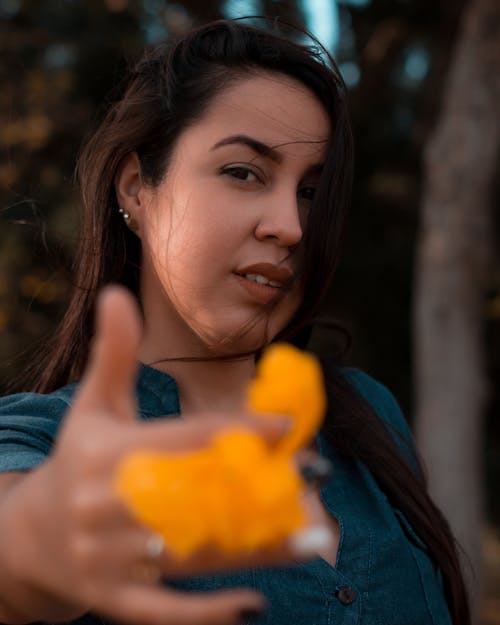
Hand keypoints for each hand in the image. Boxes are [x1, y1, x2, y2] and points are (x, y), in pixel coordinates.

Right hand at [2, 287, 330, 624]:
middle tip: (311, 481)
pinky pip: (167, 612)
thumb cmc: (76, 458)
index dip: (238, 432)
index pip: (184, 440)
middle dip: (256, 491)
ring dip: (253, 550)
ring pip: (192, 556)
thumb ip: (109, 353)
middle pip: (196, 500)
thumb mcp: (91, 405)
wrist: (31, 536)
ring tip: (307, 539)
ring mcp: (107, 560)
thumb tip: (115, 294)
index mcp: (105, 454)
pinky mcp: (112, 601)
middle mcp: (104, 507)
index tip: (288, 428)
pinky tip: (255, 602)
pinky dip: (210, 612)